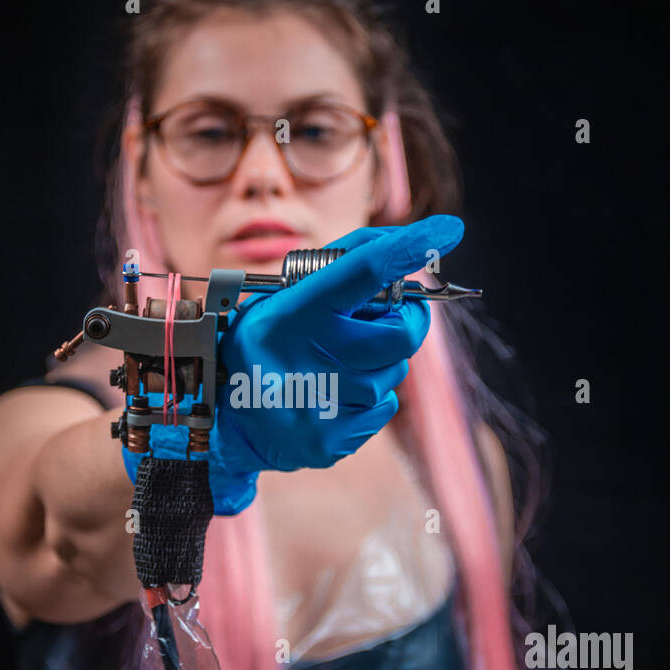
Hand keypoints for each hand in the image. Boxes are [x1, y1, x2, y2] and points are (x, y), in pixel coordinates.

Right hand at [210, 214, 462, 480]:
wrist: (224, 420)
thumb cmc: (263, 343)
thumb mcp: (281, 297)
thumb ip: (338, 269)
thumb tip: (401, 246)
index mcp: (295, 312)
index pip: (364, 271)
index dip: (408, 249)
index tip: (445, 230)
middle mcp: (312, 357)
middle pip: (403, 333)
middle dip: (406, 321)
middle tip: (384, 318)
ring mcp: (326, 403)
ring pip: (394, 372)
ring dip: (379, 363)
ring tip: (334, 365)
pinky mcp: (336, 439)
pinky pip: (383, 408)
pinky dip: (368, 397)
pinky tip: (331, 393)